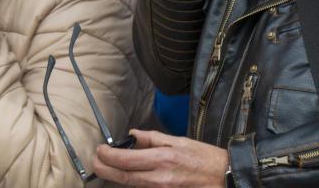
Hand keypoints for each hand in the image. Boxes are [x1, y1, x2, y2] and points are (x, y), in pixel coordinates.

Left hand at [93, 129, 230, 187]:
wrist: (223, 178)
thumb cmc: (204, 158)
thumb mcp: (179, 140)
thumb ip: (152, 138)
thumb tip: (132, 135)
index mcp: (163, 159)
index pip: (126, 160)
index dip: (108, 156)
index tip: (100, 149)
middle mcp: (159, 178)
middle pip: (123, 177)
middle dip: (104, 169)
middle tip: (95, 160)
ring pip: (131, 184)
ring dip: (115, 175)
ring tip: (105, 164)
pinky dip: (131, 181)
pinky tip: (125, 173)